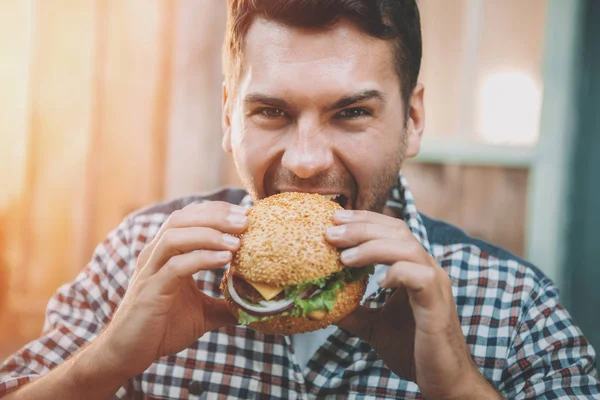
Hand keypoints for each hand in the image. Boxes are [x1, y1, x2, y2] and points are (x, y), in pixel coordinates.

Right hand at [99, 202, 247, 377]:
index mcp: (166, 253)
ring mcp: (150, 271)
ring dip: (209, 234)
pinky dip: (201, 258)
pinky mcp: (150, 291)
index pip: (189, 217)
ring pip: (175, 236)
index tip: (244, 214)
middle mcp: (155, 255)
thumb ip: (225, 304)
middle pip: (182, 218)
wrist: (128, 354)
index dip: (216, 211)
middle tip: (245, 220)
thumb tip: (254, 305)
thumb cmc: (162, 329)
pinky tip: (224, 260)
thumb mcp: (203, 313)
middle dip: (216, 215)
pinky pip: (175, 266)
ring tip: (237, 241)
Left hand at [326, 210, 501, 398]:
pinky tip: (379, 282)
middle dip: (362, 226)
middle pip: (397, 230)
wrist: (442, 381)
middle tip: (331, 230)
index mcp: (413, 268)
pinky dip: (398, 273)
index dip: (363, 220)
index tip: (334, 217)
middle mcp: (427, 269)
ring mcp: (435, 284)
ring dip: (372, 246)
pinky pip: (420, 277)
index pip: (391, 230)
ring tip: (344, 257)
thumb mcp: (373, 326)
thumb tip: (321, 303)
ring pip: (407, 247)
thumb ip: (352, 310)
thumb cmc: (412, 350)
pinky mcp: (437, 305)